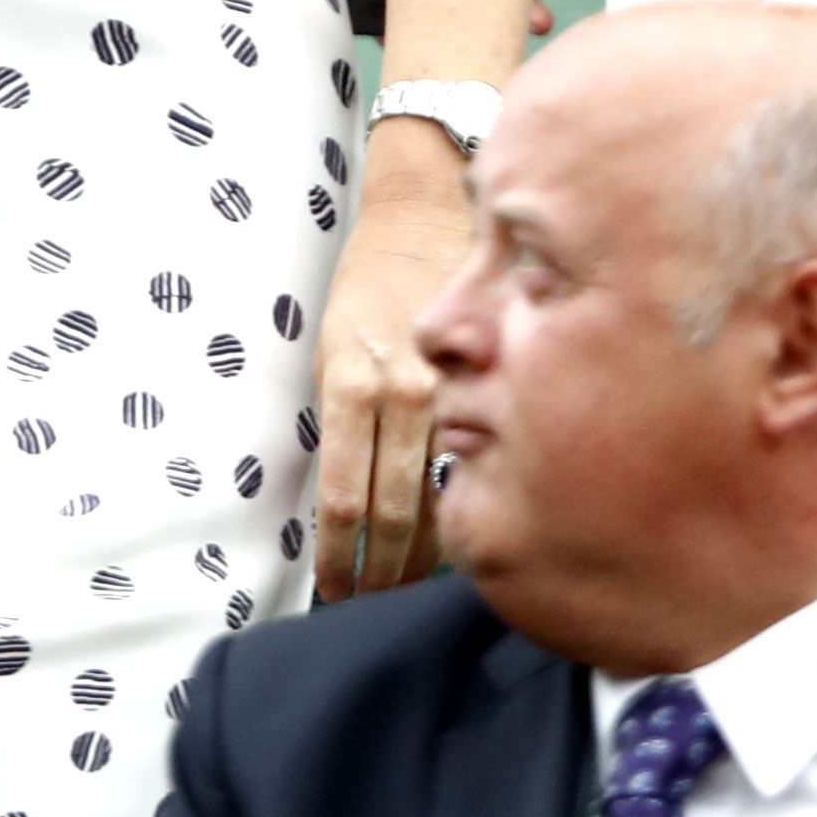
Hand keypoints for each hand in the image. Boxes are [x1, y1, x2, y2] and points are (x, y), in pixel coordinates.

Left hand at [312, 146, 470, 599]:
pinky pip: (476, 453)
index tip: (334, 592)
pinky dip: (465, 497)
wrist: (421, 213)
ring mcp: (452, 384)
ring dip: (425, 550)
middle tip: (374, 604)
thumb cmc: (365, 287)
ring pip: (442, 493)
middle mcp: (402, 388)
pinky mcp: (486, 377)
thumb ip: (342, 423)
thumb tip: (345, 510)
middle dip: (382, 570)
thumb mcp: (329, 349)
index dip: (339, 557)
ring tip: (412, 588)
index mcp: (348, 381)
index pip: (343, 498)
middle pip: (394, 511)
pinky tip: (465, 527)